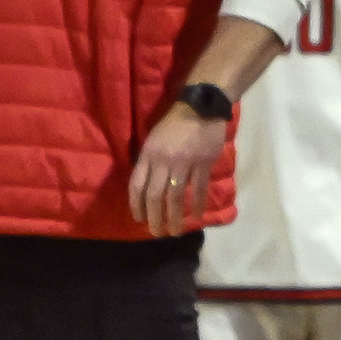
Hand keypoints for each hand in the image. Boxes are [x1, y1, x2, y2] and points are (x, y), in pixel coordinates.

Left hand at [131, 102, 229, 236]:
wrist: (201, 107)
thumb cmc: (173, 122)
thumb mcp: (153, 138)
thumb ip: (149, 161)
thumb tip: (146, 185)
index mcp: (148, 154)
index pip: (137, 185)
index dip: (136, 205)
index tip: (139, 219)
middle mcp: (164, 161)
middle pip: (155, 195)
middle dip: (154, 217)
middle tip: (156, 232)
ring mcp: (185, 163)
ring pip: (176, 196)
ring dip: (174, 217)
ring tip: (174, 231)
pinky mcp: (203, 163)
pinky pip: (198, 188)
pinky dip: (198, 203)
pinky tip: (197, 215)